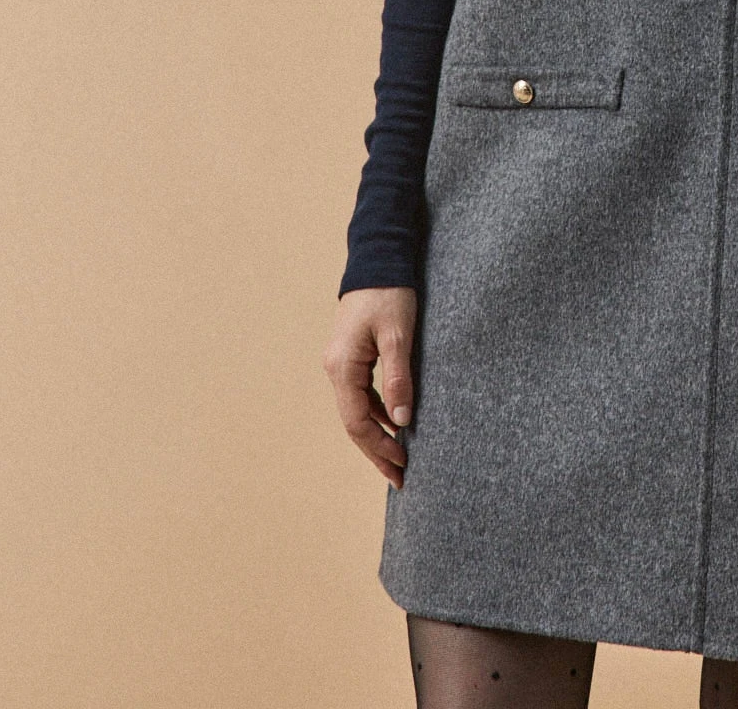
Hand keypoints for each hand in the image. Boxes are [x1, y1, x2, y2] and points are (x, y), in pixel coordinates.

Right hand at [323, 286, 418, 489]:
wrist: (378, 260)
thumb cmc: (389, 293)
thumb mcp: (399, 335)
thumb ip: (399, 378)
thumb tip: (401, 422)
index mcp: (342, 367)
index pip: (358, 422)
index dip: (379, 448)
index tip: (401, 467)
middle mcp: (335, 368)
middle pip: (353, 422)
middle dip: (376, 450)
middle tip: (400, 477)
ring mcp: (340, 362)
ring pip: (356, 410)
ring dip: (376, 434)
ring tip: (398, 458)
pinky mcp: (351, 356)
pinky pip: (361, 394)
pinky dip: (376, 412)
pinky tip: (394, 422)